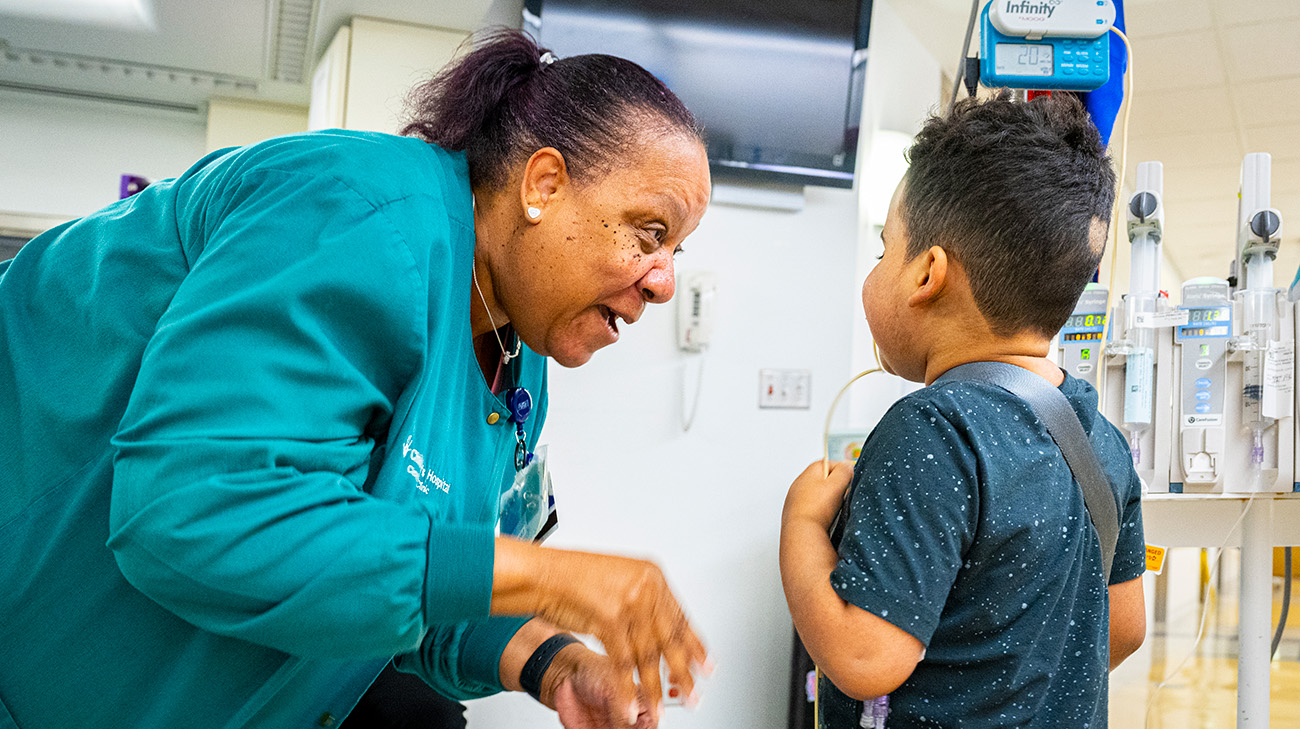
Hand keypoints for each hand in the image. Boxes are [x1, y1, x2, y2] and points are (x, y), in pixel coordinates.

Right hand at [492, 540, 709, 721]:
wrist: (541, 575)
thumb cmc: (572, 578)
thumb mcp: (619, 584)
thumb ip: (641, 604)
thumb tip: (658, 631)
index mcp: (652, 576)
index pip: (680, 617)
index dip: (694, 645)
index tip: (706, 664)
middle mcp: (645, 587)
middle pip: (670, 638)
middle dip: (683, 671)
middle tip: (694, 693)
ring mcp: (629, 602)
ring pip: (647, 655)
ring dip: (653, 688)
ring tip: (661, 709)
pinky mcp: (610, 619)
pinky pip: (622, 663)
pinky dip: (625, 689)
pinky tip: (628, 705)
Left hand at [782, 460, 854, 531]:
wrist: (802, 534)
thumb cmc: (816, 510)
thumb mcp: (837, 484)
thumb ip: (844, 471)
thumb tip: (846, 466)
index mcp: (808, 473)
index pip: (828, 463)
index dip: (842, 471)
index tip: (849, 480)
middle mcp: (799, 485)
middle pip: (822, 480)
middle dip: (835, 487)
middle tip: (842, 496)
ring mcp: (795, 500)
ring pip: (817, 496)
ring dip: (827, 501)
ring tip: (833, 510)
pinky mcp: (796, 515)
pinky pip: (812, 509)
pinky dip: (819, 513)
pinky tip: (825, 520)